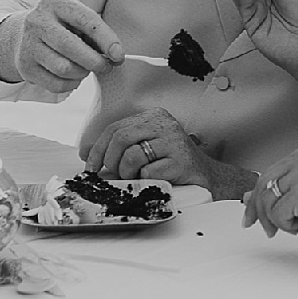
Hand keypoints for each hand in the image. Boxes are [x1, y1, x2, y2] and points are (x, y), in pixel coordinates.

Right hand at [0, 0, 123, 94]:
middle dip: (95, 61)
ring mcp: (28, 44)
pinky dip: (71, 84)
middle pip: (71, 47)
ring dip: (82, 73)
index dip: (106, 39)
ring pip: (63, 68)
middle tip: (107, 67)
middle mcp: (38, 20)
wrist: (22, 34)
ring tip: (87, 69)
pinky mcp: (25, 66)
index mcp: (55, 1)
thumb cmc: (61, 25)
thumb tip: (115, 56)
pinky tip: (74, 77)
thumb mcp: (75, 17)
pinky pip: (55, 84)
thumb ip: (94, 32)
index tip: (118, 55)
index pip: (86, 20)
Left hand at [80, 104, 213, 188]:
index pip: (115, 127)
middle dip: (110, 161)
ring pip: (132, 156)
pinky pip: (148, 172)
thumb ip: (124, 149)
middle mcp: (163, 124)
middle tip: (113, 175)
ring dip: (127, 174)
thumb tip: (91, 160)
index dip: (98, 149)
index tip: (91, 167)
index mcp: (153, 117)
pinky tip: (155, 179)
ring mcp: (173, 141)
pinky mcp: (180, 160)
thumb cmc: (172, 164)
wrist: (206, 178)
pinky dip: (145, 181)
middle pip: (120, 138)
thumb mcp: (147, 149)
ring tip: (137, 178)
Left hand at [244, 146, 297, 246]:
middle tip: (265, 229)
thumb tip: (249, 197)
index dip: (255, 197)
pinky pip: (278, 214)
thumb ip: (280, 190)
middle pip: (262, 185)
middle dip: (258, 211)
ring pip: (268, 202)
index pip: (267, 174)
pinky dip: (286, 225)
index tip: (250, 215)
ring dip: (276, 221)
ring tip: (293, 226)